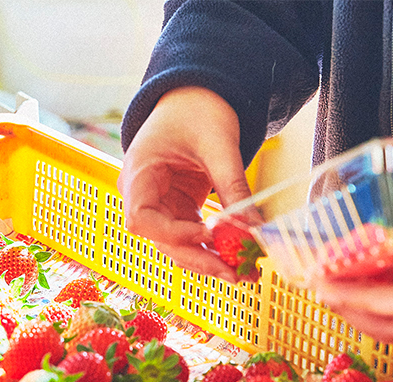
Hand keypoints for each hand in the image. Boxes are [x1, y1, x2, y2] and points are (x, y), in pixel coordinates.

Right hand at [118, 87, 251, 281]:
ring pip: (177, 246)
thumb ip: (233, 186)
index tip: (205, 234)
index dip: (172, 233)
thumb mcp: (218, 144)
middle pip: (162, 240)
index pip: (142, 218)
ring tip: (241, 272)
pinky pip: (192, 237)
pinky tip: (236, 257)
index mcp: (139, 173)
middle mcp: (143, 196)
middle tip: (232, 273)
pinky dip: (213, 248)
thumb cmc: (196, 110)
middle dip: (198, 258)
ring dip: (207, 260)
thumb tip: (253, 226)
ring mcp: (160, 206)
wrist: (194, 98)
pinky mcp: (178, 210)